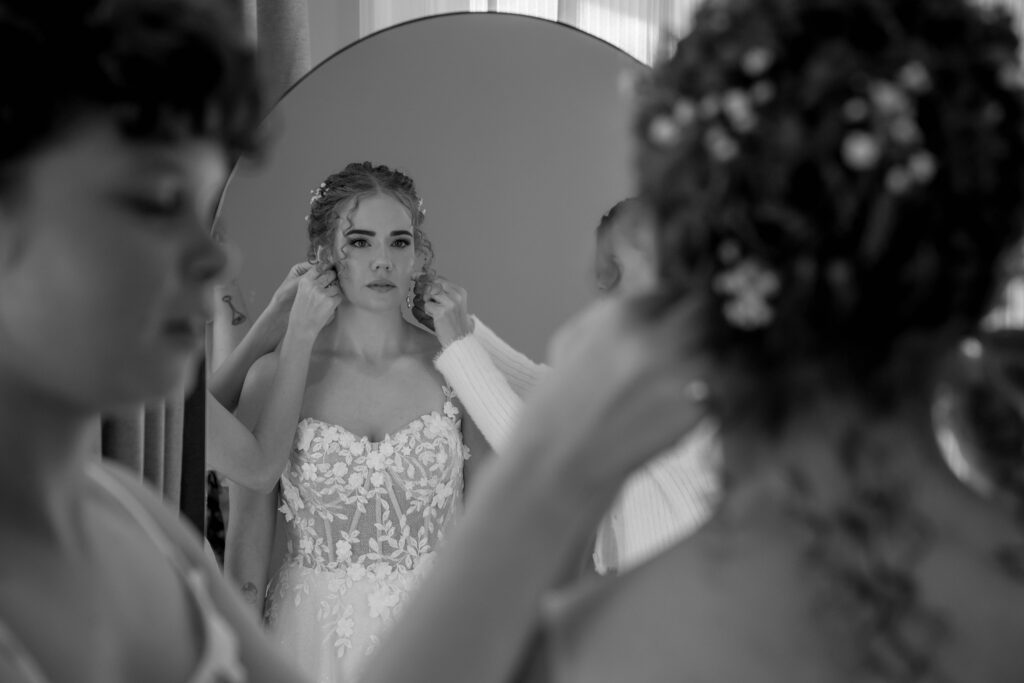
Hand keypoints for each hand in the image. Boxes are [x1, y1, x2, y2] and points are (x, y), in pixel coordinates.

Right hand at [286, 265, 341, 338]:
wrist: (302, 328)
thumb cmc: (302, 311)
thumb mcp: (302, 293)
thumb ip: (312, 283)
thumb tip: (328, 273)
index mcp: (305, 281)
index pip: (319, 267)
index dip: (327, 268)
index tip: (331, 269)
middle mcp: (313, 285)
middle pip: (330, 274)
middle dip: (334, 279)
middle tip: (332, 286)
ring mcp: (322, 293)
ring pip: (336, 287)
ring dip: (335, 293)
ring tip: (328, 301)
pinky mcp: (330, 301)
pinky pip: (339, 297)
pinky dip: (336, 302)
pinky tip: (329, 307)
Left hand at [418, 276, 474, 345]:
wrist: (461, 340)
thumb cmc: (454, 324)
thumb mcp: (453, 305)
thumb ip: (441, 293)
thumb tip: (422, 279)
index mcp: (459, 291)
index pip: (439, 278)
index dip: (425, 277)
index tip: (414, 277)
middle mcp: (456, 295)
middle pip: (431, 284)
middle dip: (421, 288)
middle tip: (416, 293)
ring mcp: (449, 303)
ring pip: (427, 294)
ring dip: (423, 302)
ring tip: (429, 311)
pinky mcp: (441, 312)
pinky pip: (426, 306)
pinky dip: (425, 312)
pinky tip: (432, 318)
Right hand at [515, 295, 709, 493]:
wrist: (558, 466)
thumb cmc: (557, 406)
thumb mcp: (572, 342)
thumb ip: (614, 314)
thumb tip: (651, 299)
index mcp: (625, 315)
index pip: (676, 290)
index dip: (676, 306)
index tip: (677, 319)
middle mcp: (659, 340)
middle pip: (708, 315)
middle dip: (700, 327)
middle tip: (686, 349)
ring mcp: (683, 376)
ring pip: (718, 354)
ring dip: (704, 366)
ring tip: (671, 388)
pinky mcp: (697, 412)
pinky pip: (717, 394)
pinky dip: (702, 402)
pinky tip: (669, 415)